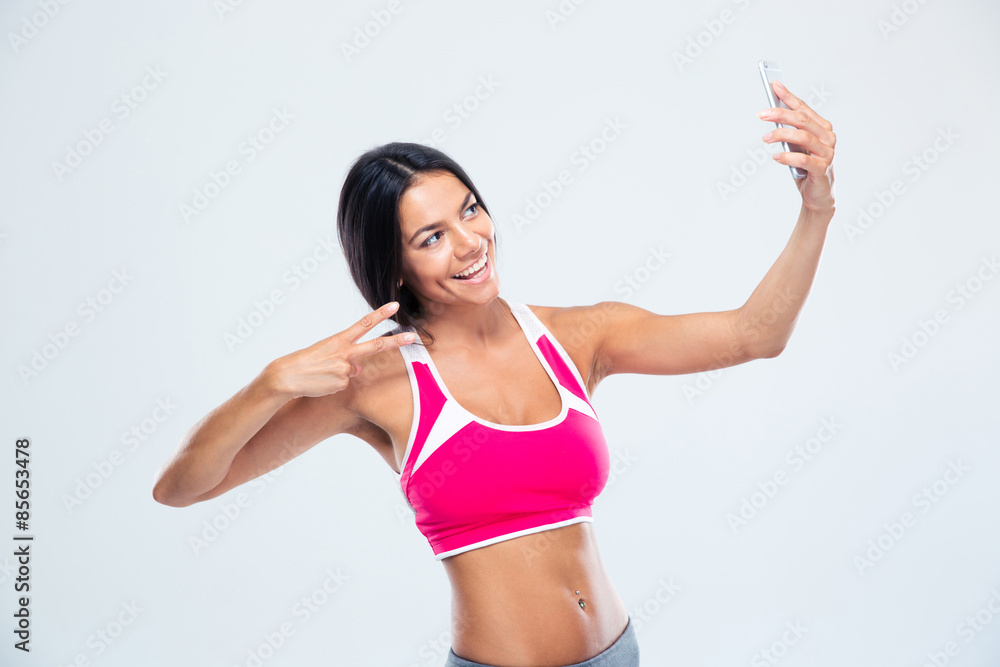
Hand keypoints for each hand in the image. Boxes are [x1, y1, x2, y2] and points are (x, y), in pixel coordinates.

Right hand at [269, 301, 417, 397]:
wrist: (286, 376)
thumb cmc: (304, 361)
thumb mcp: (326, 351)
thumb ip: (346, 356)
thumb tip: (358, 368)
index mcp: (339, 340)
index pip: (364, 323)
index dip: (380, 314)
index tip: (395, 305)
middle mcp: (345, 353)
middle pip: (376, 346)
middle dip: (396, 342)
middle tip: (413, 336)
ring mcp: (345, 369)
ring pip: (352, 372)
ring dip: (339, 374)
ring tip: (322, 373)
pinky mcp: (342, 384)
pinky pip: (344, 384)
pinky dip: (334, 384)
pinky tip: (322, 382)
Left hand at [759, 79, 835, 215]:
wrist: (817, 195)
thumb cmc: (805, 168)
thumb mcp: (796, 147)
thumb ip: (790, 132)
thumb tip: (772, 115)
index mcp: (822, 128)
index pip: (803, 108)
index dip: (788, 96)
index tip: (774, 84)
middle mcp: (828, 137)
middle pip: (802, 120)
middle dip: (780, 114)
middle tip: (761, 114)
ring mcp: (827, 153)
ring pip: (803, 137)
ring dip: (781, 135)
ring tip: (765, 138)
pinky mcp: (823, 169)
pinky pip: (804, 160)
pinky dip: (788, 157)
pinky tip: (776, 157)